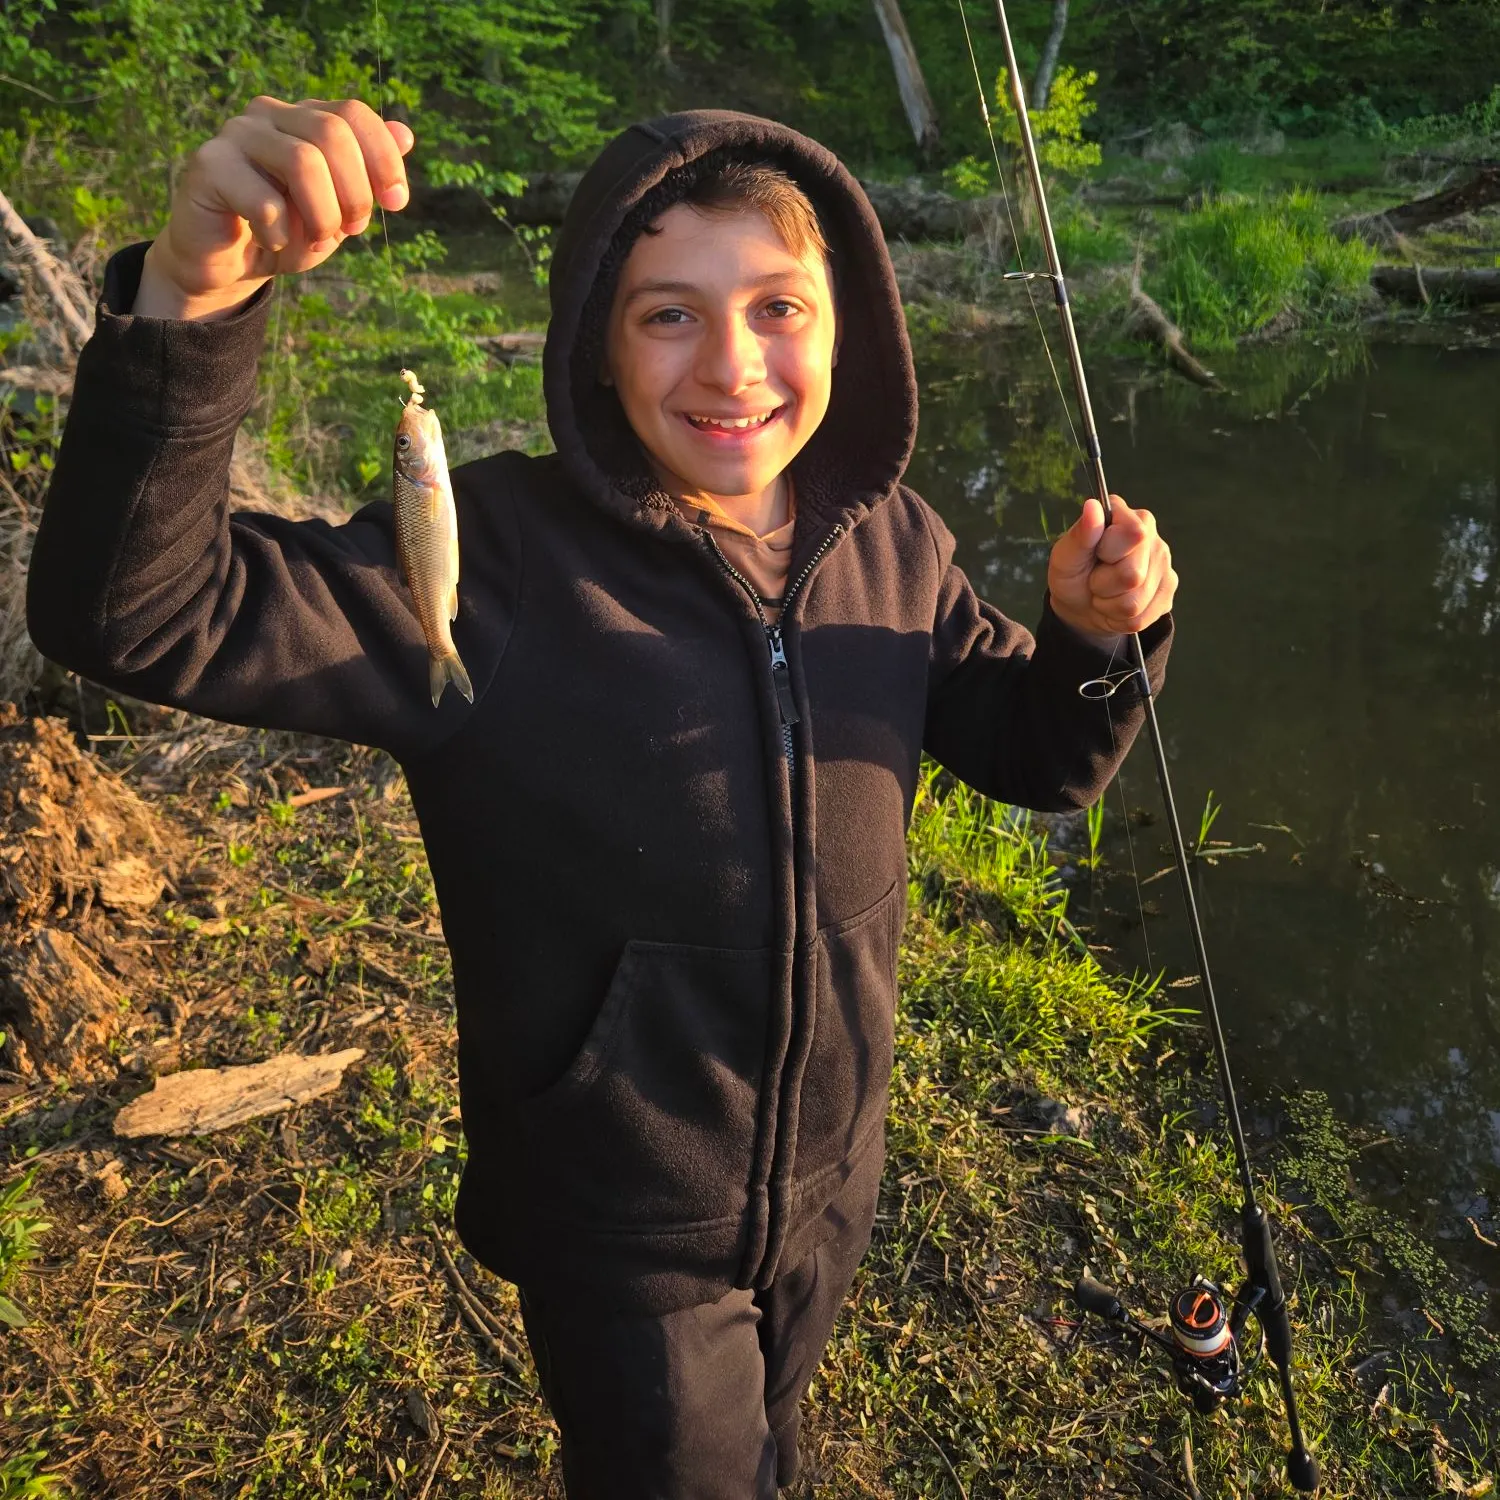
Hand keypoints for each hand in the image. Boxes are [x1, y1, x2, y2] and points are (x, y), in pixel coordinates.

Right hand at [136, 96, 413, 321]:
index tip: (395, 203)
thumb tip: (405, 134)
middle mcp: (269, 114)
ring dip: (322, 216)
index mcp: (304, 118)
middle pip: (332, 133)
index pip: (353, 113)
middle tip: (349, 231)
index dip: (384, 159)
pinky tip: (272, 242)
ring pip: (302, 162)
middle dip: (355, 194)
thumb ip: (369, 175)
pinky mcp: (209, 166)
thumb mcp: (340, 209)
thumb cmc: (288, 231)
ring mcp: (236, 134)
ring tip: (315, 242)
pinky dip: (281, 234)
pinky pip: (264, 201)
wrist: (229, 264)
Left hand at [1046, 494, 1176, 643]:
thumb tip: (1092, 506)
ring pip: (1137, 600)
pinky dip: (1121, 617)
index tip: (1095, 554)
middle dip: (1105, 584)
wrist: (1081, 606)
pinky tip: (1116, 603)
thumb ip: (1080, 535)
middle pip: (1134, 574)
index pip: (1133, 534)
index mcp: (1126, 515)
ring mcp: (1164, 563)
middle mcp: (1151, 535)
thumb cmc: (1072, 575)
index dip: (1107, 553)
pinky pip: (1143, 616)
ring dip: (1111, 604)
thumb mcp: (1065, 557)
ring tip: (1104, 592)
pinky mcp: (1168, 591)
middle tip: (1095, 579)